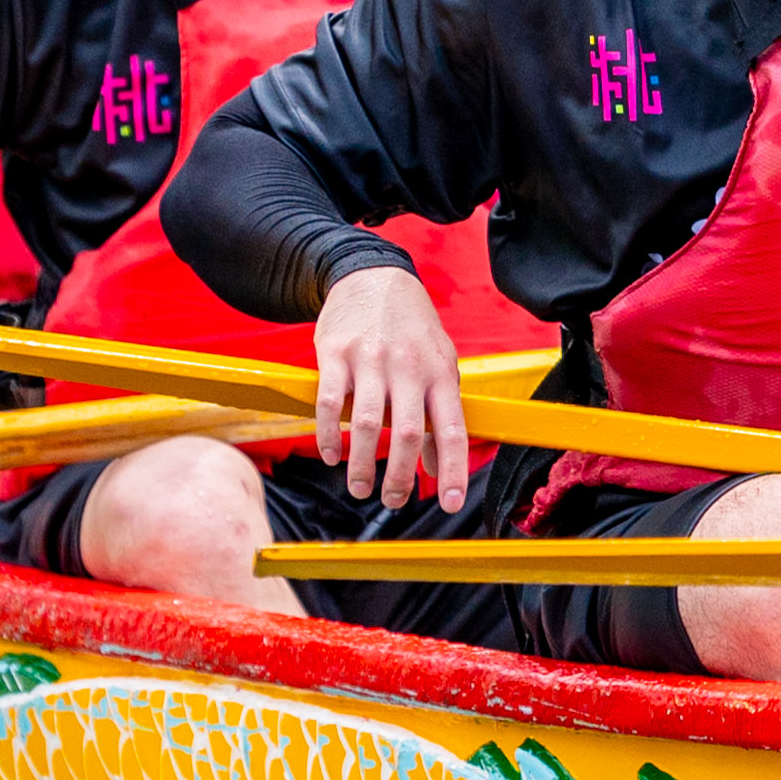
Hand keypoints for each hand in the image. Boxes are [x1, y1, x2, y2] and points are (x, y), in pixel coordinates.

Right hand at [312, 263, 468, 508]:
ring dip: (361, 464)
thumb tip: (437, 466)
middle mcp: (408, 366)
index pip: (452, 428)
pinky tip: (332, 455)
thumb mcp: (438, 364)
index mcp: (440, 372)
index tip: (450, 503)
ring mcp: (371, 359)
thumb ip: (439, 413)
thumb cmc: (411, 329)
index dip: (452, 469)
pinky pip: (329, 402)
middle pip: (406, 433)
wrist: (373, 276)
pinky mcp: (335, 353)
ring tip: (360, 488)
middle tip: (393, 501)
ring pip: (365, 423)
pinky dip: (328, 435)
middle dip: (400, 476)